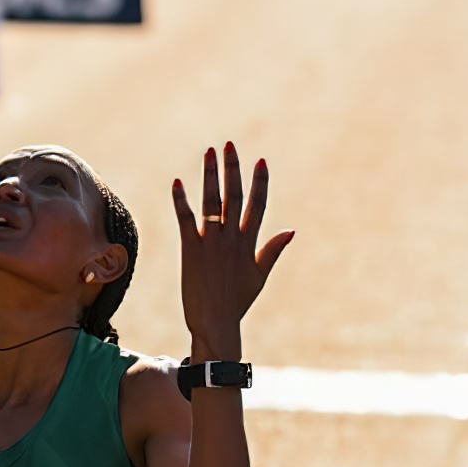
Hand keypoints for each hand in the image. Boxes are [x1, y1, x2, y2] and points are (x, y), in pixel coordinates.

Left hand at [172, 143, 293, 361]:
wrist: (216, 322)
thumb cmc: (237, 302)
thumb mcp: (259, 276)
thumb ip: (272, 251)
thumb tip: (291, 230)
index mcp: (249, 243)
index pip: (257, 205)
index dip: (260, 182)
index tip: (261, 161)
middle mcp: (231, 239)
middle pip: (234, 195)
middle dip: (233, 169)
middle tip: (230, 144)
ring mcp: (211, 243)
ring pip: (212, 201)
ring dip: (210, 175)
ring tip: (209, 153)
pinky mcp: (191, 249)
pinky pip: (185, 219)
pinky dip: (181, 200)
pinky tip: (177, 182)